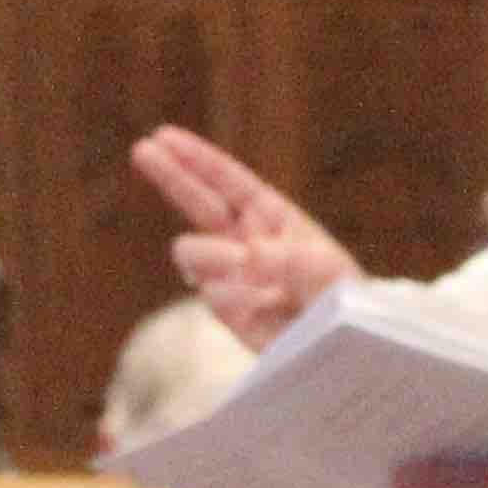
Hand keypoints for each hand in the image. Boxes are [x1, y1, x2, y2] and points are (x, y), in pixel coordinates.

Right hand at [128, 126, 359, 349]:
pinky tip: (260, 308)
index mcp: (274, 218)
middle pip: (198, 202)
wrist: (347, 352)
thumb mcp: (327, 271)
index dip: (197, 159)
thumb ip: (284, 258)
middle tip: (141, 149)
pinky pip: (211, 295)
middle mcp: (247, 242)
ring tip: (241, 266)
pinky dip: (231, 297)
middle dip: (171, 175)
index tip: (165, 135)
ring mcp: (232, 277)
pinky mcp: (227, 312)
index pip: (229, 182)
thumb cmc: (345, 302)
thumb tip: (243, 256)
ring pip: (192, 251)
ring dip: (210, 254)